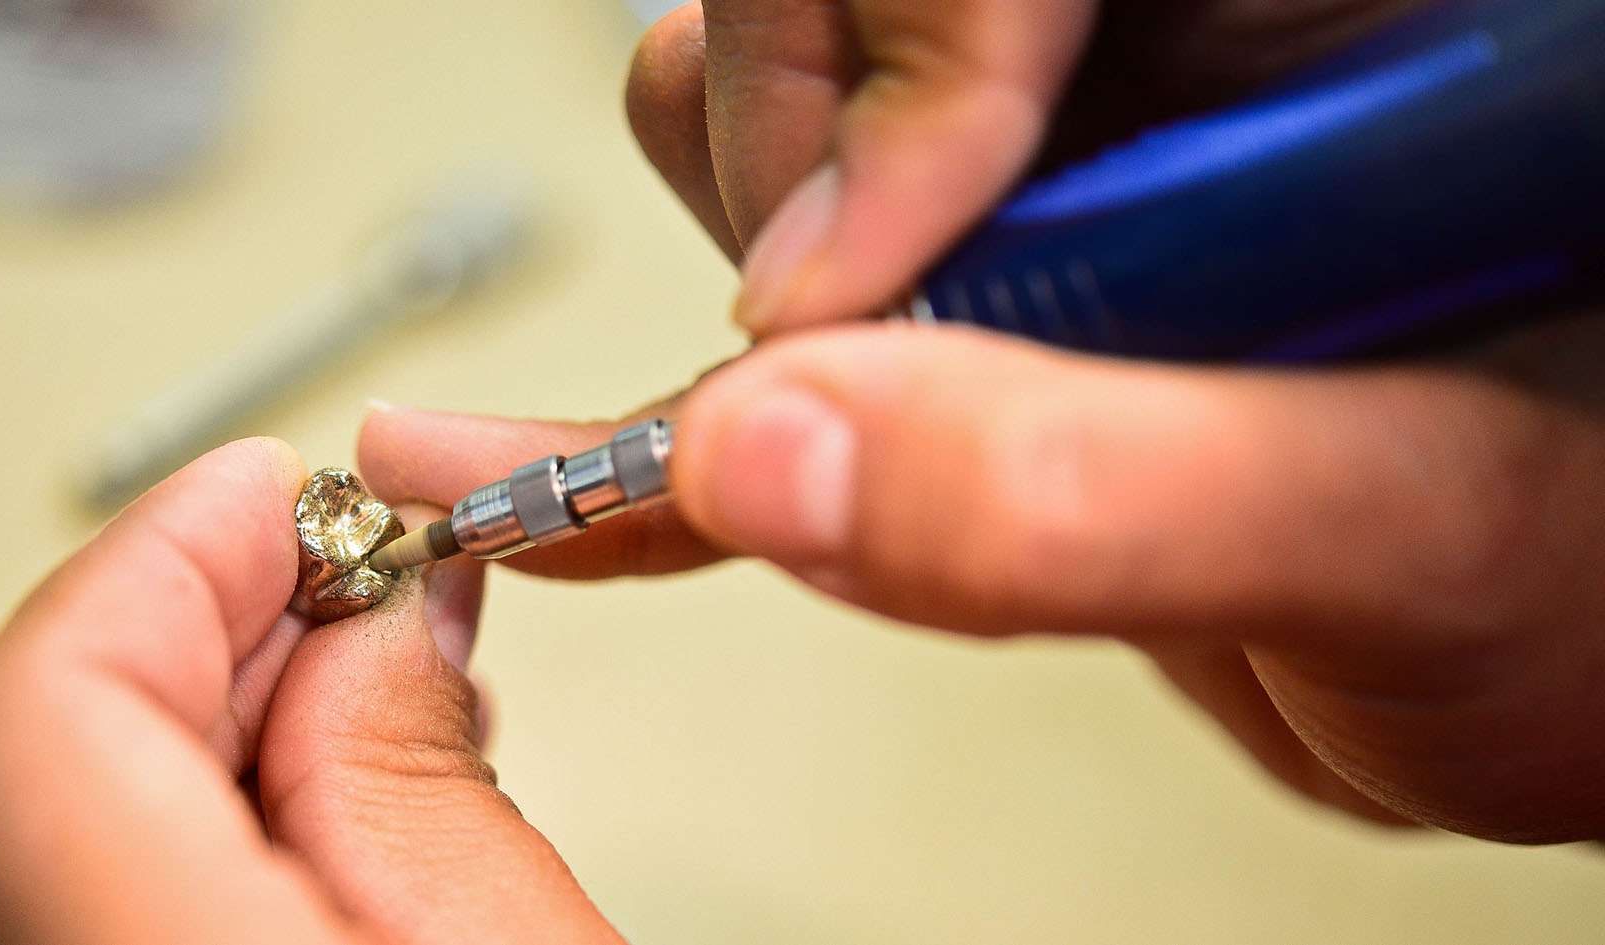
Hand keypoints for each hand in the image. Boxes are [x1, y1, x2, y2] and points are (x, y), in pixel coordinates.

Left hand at [0, 439, 623, 944]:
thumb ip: (413, 768)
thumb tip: (385, 615)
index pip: (53, 701)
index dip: (173, 559)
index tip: (285, 493)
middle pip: (39, 746)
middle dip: (212, 629)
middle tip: (358, 577)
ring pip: (43, 817)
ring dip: (204, 721)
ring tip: (363, 690)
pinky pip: (68, 895)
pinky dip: (185, 818)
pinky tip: (306, 800)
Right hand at [360, 1, 1604, 841]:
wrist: (1561, 675)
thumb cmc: (1580, 580)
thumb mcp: (1409, 524)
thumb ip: (1106, 484)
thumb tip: (771, 447)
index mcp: (1289, 18)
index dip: (906, 40)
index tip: (872, 268)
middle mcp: (1137, 61)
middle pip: (826, 11)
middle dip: (801, 170)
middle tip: (868, 351)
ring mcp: (1025, 178)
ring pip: (748, 142)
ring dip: (752, 305)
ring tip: (857, 425)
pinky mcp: (961, 318)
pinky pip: (756, 335)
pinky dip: (645, 431)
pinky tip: (535, 477)